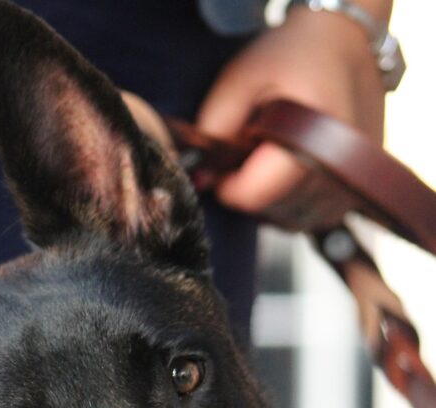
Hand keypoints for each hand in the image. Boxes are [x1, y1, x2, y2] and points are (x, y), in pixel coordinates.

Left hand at [196, 6, 387, 227]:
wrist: (345, 46)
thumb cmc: (291, 57)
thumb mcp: (240, 78)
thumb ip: (214, 125)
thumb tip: (198, 179)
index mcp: (315, 140)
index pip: (253, 197)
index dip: (227, 183)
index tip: (225, 159)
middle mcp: (339, 173)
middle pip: (268, 211)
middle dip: (248, 187)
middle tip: (252, 146)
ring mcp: (348, 192)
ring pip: (286, 220)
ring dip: (268, 197)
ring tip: (273, 153)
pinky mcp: (351, 201)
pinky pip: (306, 219)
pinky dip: (290, 201)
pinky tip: (290, 168)